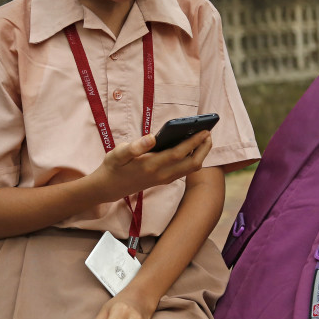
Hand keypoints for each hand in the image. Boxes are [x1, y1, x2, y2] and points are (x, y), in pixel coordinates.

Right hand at [92, 130, 212, 201]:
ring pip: (191, 168)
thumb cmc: (114, 167)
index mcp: (151, 165)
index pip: (178, 153)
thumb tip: (151, 138)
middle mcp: (162, 175)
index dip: (193, 142)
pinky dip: (194, 158)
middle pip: (192, 163)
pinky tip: (193, 147)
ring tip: (204, 137)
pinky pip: (185, 170)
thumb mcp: (118, 154)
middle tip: (208, 132)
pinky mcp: (165, 180)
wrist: (109, 188)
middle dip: (204, 148)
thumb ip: (134, 147)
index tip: (204, 131)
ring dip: (201, 154)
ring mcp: (165, 179)